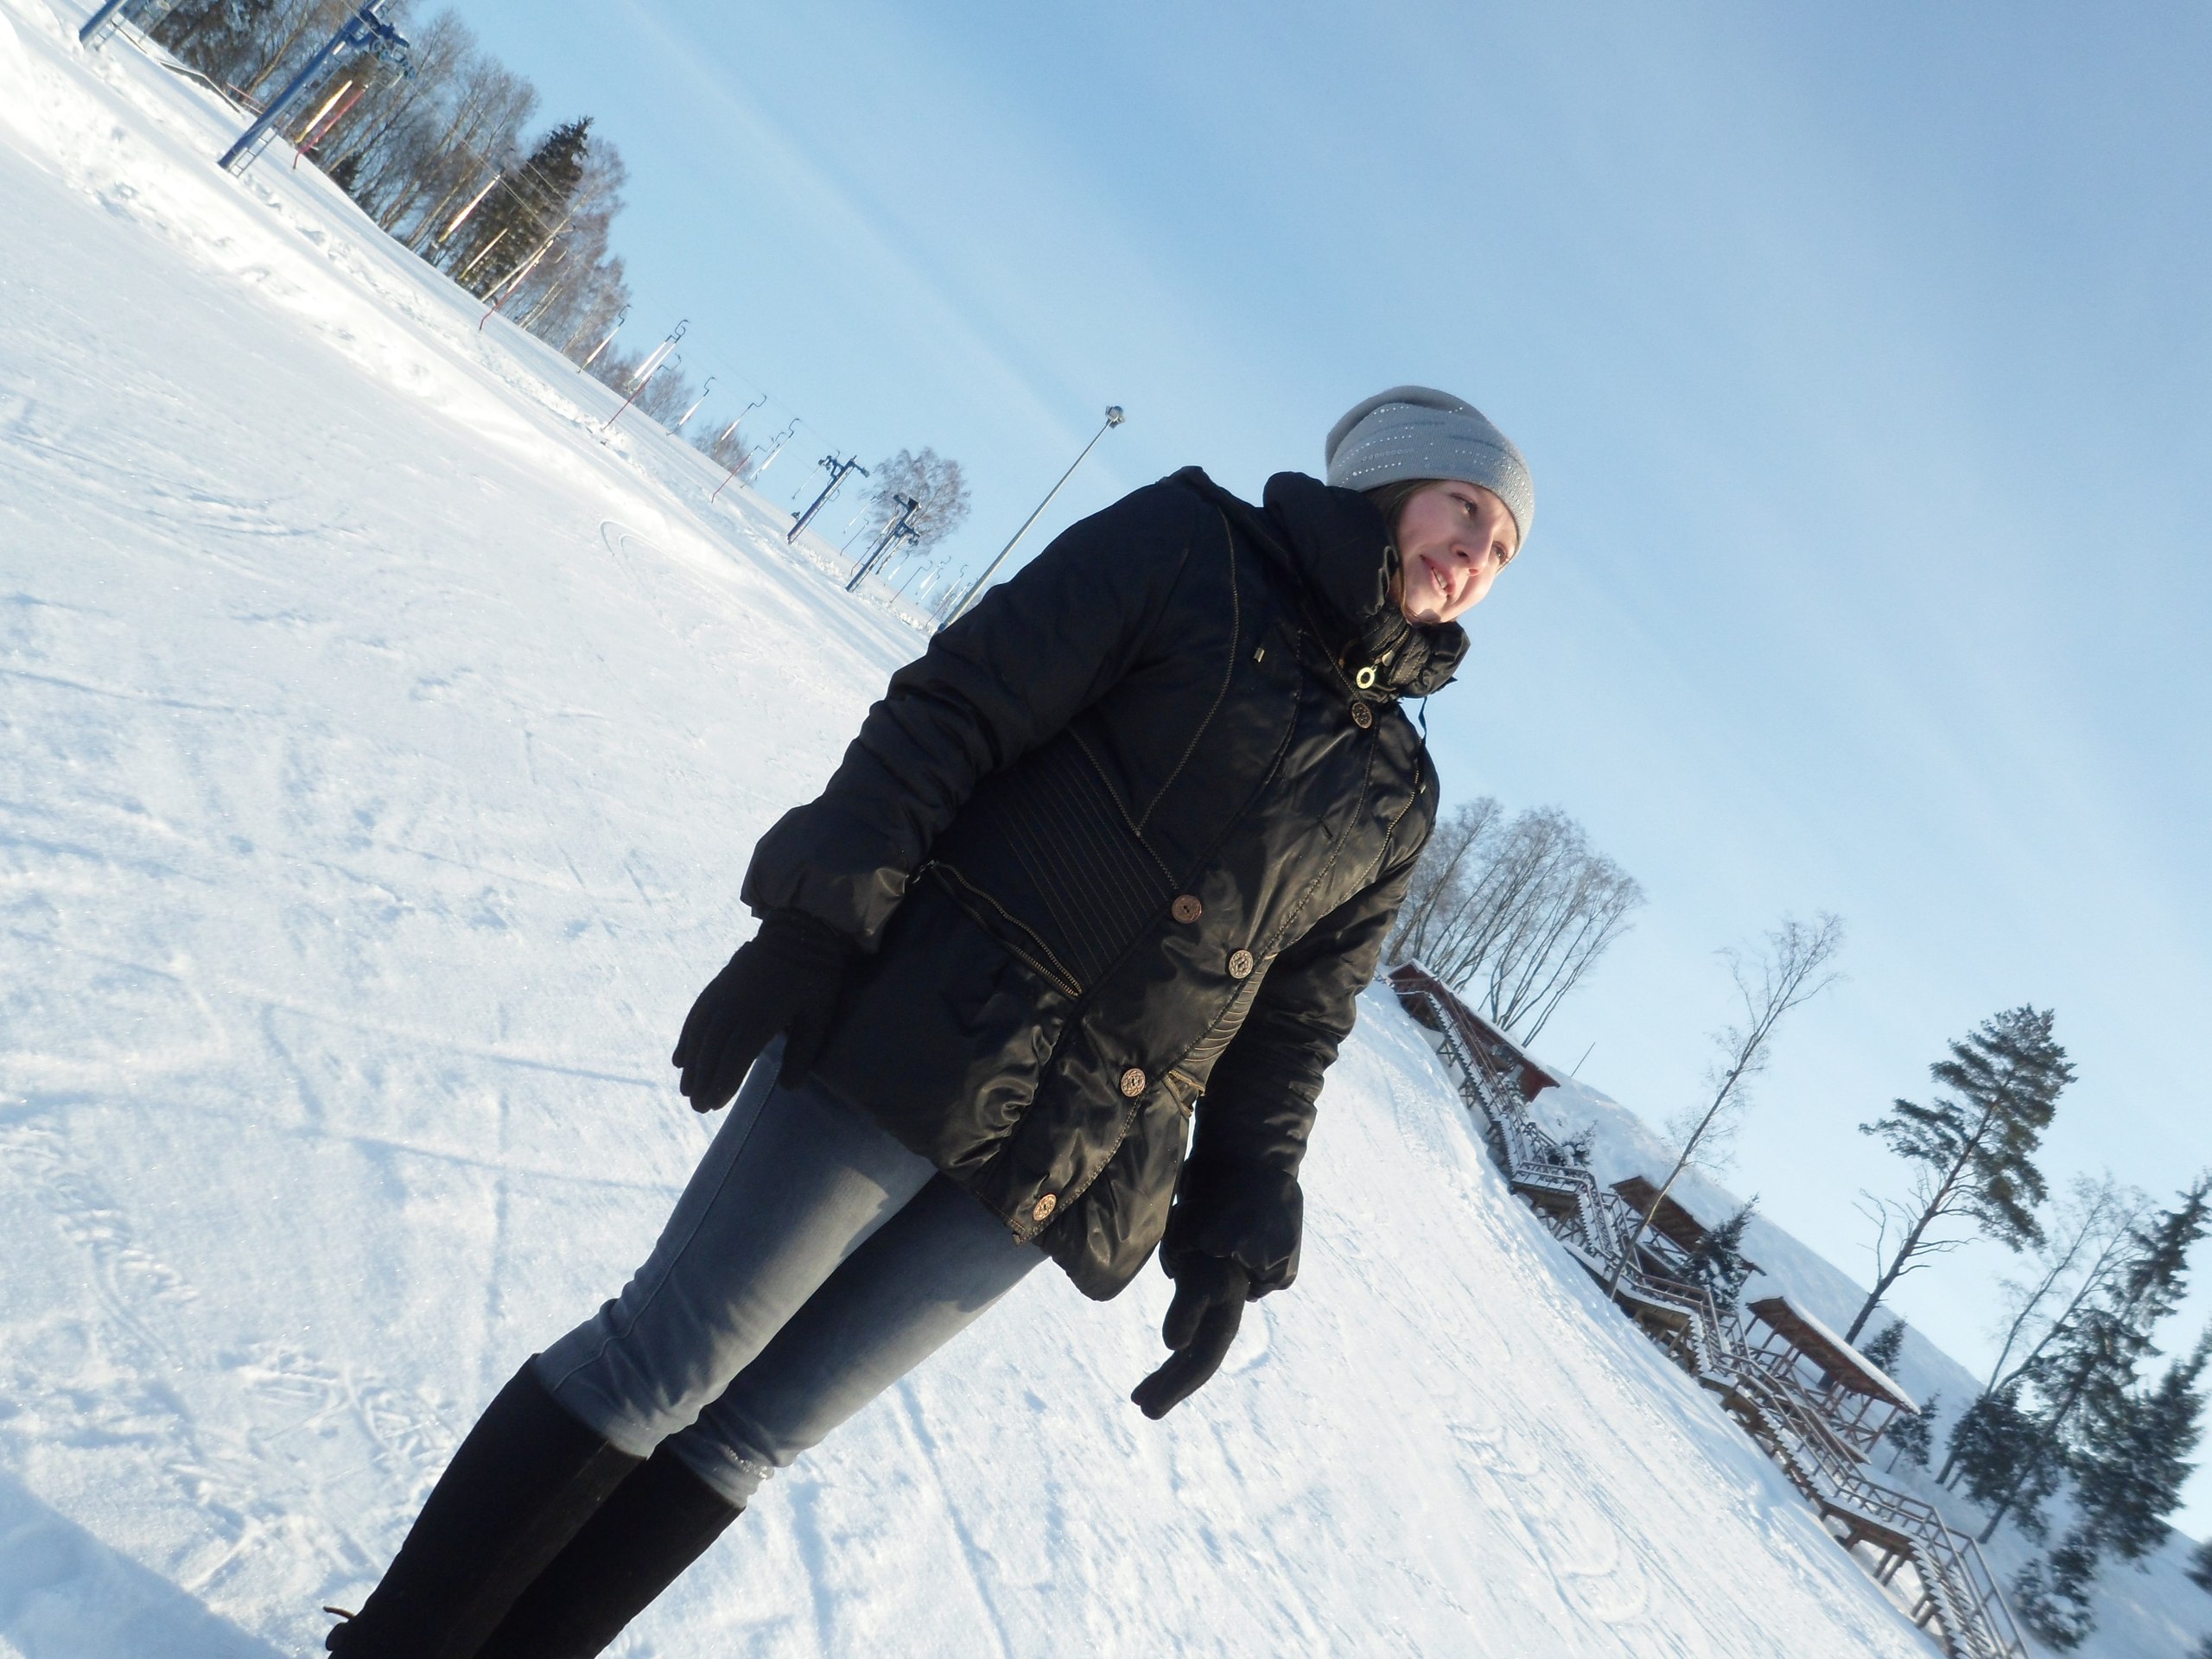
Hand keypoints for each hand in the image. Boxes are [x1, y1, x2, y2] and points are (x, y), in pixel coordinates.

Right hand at [671, 910, 854, 1111]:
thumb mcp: (818, 1016)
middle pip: (713, 1050)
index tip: (715, 1104)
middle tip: (698, 1107)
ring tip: (685, 1089)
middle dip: (703, 1081)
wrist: (799, 931)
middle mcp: (734, 1007)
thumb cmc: (815, 977)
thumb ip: (803, 1052)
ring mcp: (723, 994)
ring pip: (700, 1035)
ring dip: (691, 1064)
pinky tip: (680, 1058)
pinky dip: (686, 1038)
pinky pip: (696, 1015)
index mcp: (760, 1017)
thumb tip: (789, 1087)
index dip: (723, 1082)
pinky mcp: (718, 985)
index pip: (735, 1057)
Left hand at [1130, 1255, 1250, 1419]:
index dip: (1177, 1387)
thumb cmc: (1209, 1252)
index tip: (1149, 1406)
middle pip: (1194, 1367)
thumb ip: (1187, 1309)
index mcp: (1223, 1324)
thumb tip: (1173, 1346)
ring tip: (1139, 1398)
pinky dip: (1168, 1363)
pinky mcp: (1197, 1309)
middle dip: (1170, 1389)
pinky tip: (1155, 1377)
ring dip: (1165, 1380)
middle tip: (1143, 1409)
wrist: (1216, 1223)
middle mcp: (1218, 1326)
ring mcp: (1209, 1319)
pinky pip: (1183, 1346)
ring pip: (1186, 1359)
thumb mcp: (1200, 1279)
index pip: (1200, 1364)